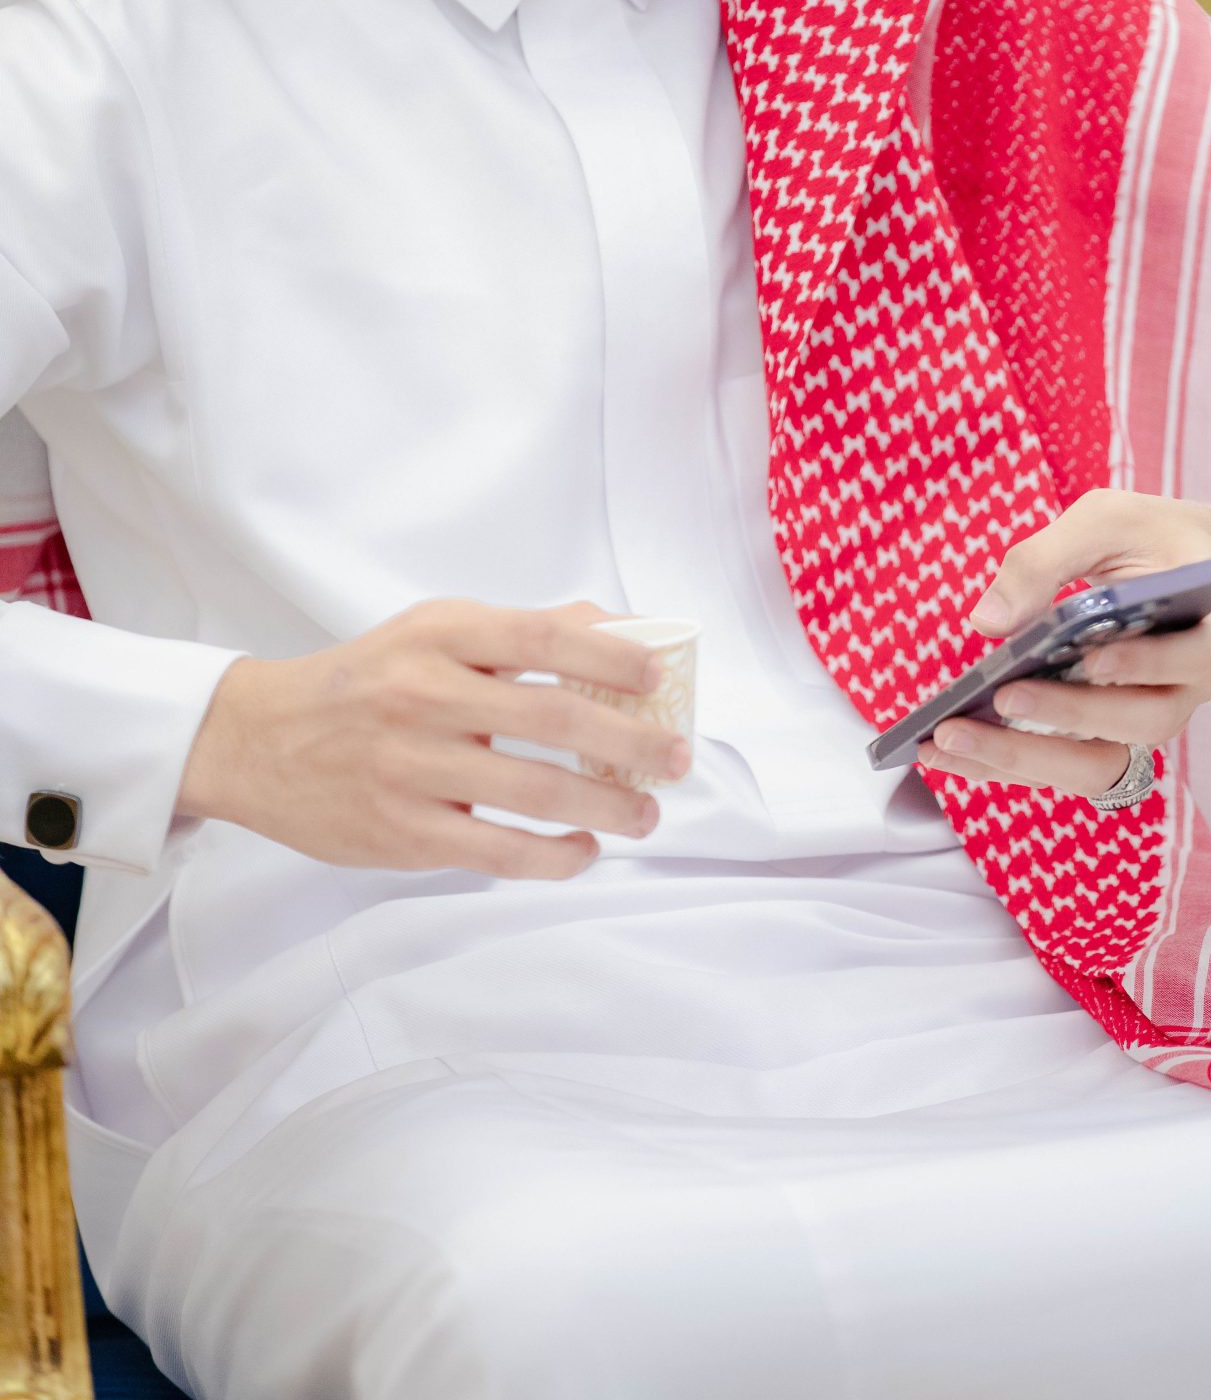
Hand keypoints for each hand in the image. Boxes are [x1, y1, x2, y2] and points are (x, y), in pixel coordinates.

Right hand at [177, 598, 690, 879]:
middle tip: (677, 758)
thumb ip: (520, 632)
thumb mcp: (433, 632)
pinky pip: (495, 851)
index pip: (541, 636)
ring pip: (534, 792)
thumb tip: (619, 629)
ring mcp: (412, 767)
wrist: (257, 740)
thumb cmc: (366, 681)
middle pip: (552, 719)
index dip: (608, 655)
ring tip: (646, 814)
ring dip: (606, 808)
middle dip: (631, 742)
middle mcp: (425, 694)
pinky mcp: (401, 832)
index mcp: (439, 635)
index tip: (657, 676)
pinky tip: (582, 852)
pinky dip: (552, 857)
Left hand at [917, 492, 1210, 800]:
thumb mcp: (1106, 520)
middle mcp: (1183, 690)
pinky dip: (1006, 763)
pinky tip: (950, 751)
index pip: (1187, 658)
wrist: (1193, 569)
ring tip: (952, 738)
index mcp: (1205, 629)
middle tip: (1004, 698)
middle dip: (1069, 715)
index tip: (1092, 659)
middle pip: (1141, 723)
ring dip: (1025, 758)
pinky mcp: (1106, 735)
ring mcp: (1144, 719)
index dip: (1143, 665)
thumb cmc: (1150, 538)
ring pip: (1098, 763)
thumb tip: (988, 621)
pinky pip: (1063, 764)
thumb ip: (1048, 559)